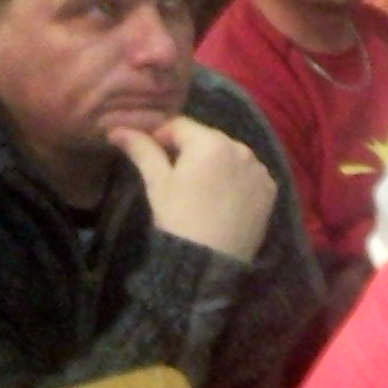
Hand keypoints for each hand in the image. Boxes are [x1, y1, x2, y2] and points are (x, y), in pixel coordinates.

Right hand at [110, 115, 277, 261]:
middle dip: (190, 149)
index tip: (151, 153)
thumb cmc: (178, 218)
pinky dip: (235, 178)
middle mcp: (241, 149)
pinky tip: (222, 197)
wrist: (210, 262)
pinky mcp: (270, 189)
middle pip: (208, 138)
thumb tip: (117, 130)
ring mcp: (259, 169)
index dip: (161, 135)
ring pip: (230, 155)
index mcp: (211, 142)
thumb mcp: (157, 183)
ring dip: (214, 162)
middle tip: (174, 173)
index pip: (180, 125)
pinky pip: (248, 174)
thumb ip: (142, 150)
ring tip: (199, 187)